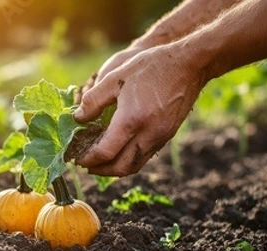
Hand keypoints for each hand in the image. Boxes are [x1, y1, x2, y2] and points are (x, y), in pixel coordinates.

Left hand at [73, 44, 206, 175]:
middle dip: (100, 170)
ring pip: (134, 166)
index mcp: (132, 119)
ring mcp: (160, 137)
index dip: (88, 158)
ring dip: (115, 169)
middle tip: (85, 165)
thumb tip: (78, 118)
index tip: (76, 157)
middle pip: (120, 167)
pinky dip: (129, 160)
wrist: (190, 64)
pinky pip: (145, 157)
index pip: (105, 152)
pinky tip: (120, 151)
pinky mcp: (167, 135)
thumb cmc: (151, 66)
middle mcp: (148, 133)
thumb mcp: (116, 77)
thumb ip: (93, 100)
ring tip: (100, 163)